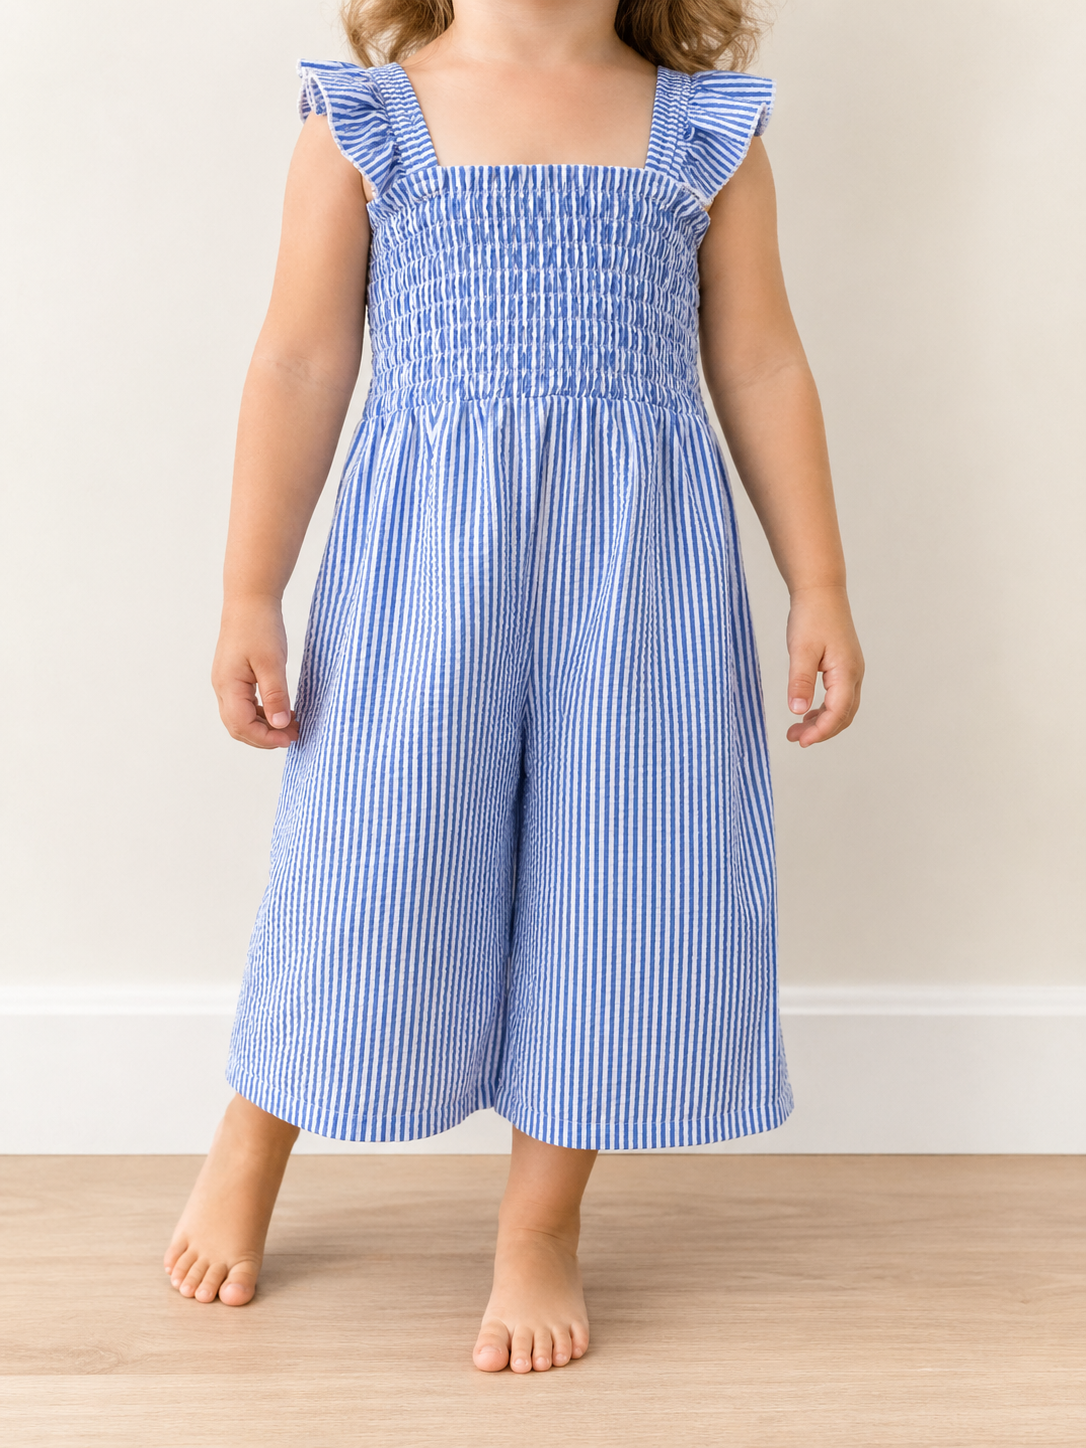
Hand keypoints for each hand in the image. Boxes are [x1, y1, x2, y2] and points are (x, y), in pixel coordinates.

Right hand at [212, 595, 298, 749]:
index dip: (265, 738)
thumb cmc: (259, 627)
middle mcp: (222, 688)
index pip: (242, 726)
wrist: (250, 601)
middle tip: (294, 736)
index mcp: (228, 685)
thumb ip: (275, 695)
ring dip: (265, 726)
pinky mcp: (234, 677)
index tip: (290, 738)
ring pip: (241, 718)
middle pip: (238, 727)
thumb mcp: (272, 662)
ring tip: (292, 726)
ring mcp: (227, 683)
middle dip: (265, 737)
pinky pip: (245, 705)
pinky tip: (283, 711)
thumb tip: (280, 725)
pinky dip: (263, 713)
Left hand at [784, 585, 863, 746]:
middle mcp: (854, 674)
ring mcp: (851, 671)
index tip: (800, 741)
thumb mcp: (801, 650)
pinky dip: (824, 709)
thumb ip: (800, 681)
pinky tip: (806, 711)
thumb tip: (797, 711)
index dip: (820, 731)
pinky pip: (838, 697)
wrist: (821, 591)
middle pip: (843, 715)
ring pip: (842, 708)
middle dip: (821, 731)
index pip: (838, 713)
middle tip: (794, 738)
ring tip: (796, 729)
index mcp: (846, 672)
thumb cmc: (811, 616)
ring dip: (822, 722)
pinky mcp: (844, 666)